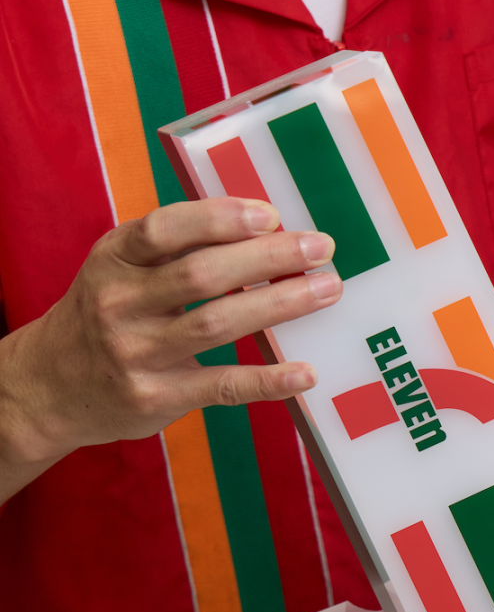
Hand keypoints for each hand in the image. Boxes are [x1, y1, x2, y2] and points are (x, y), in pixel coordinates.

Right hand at [0, 198, 341, 502]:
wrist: (51, 386)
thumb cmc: (106, 313)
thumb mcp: (119, 268)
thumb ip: (174, 247)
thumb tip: (263, 223)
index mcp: (113, 259)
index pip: (165, 229)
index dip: (220, 218)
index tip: (270, 214)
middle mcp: (119, 304)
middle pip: (201, 275)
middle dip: (267, 257)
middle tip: (320, 248)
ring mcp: (136, 354)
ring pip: (216, 324)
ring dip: (279, 305)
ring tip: (326, 289)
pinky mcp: (156, 397)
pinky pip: (221, 386)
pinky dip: (268, 380)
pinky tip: (305, 372)